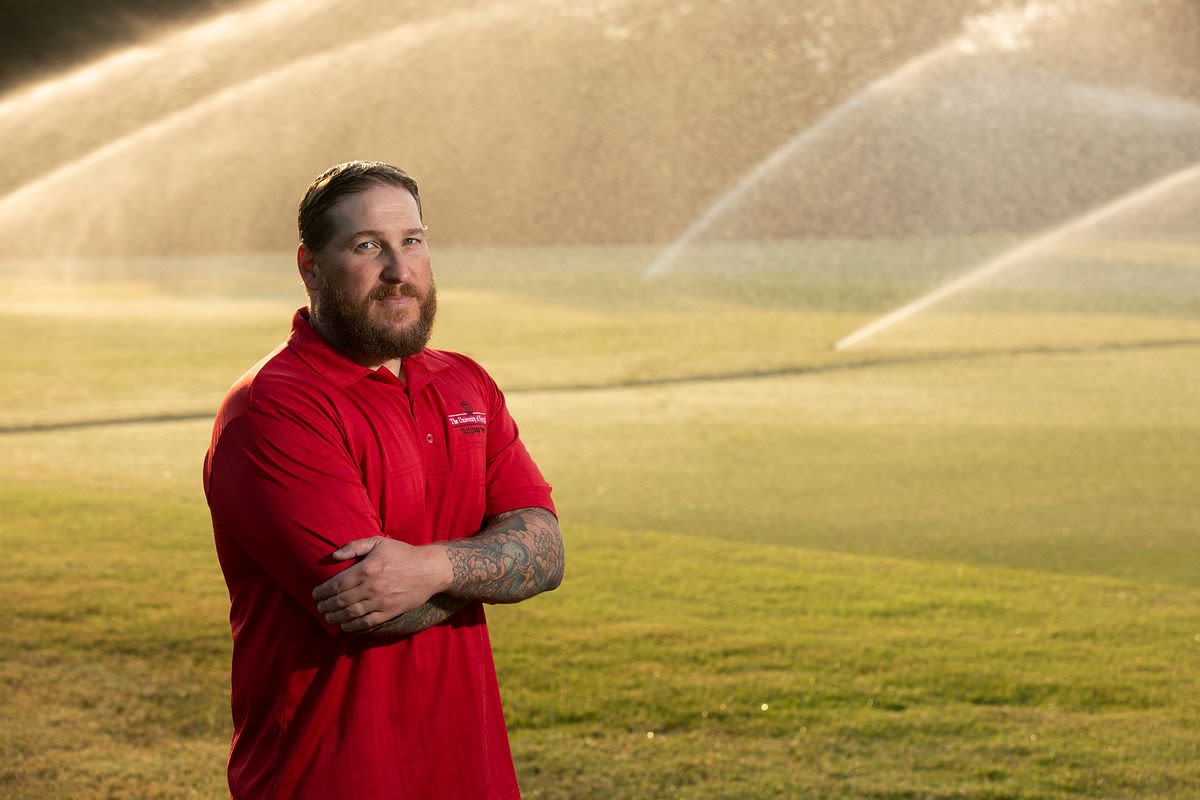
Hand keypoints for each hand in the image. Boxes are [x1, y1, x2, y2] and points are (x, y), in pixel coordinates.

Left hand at [311, 537, 450, 631]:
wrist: (429, 569)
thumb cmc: (402, 553)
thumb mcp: (378, 542)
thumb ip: (354, 546)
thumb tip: (333, 556)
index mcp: (366, 569)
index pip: (336, 584)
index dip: (322, 591)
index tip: (315, 594)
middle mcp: (371, 587)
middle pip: (341, 601)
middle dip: (326, 606)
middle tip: (318, 607)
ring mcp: (381, 602)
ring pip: (351, 614)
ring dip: (335, 617)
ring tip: (328, 617)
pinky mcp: (390, 612)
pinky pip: (367, 623)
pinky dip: (353, 627)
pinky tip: (345, 626)